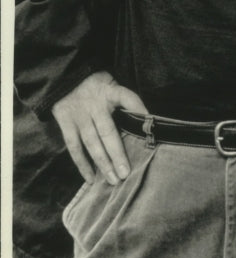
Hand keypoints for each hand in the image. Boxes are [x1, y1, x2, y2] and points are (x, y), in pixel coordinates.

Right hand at [52, 71, 148, 186]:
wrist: (64, 77)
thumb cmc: (95, 85)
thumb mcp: (111, 84)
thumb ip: (123, 100)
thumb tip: (145, 121)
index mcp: (110, 91)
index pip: (127, 98)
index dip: (138, 109)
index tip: (150, 123)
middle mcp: (94, 104)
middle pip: (108, 131)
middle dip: (117, 153)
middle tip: (126, 173)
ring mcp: (79, 115)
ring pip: (92, 142)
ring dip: (102, 163)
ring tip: (113, 179)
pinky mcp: (66, 122)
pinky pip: (74, 147)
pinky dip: (82, 163)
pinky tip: (90, 179)